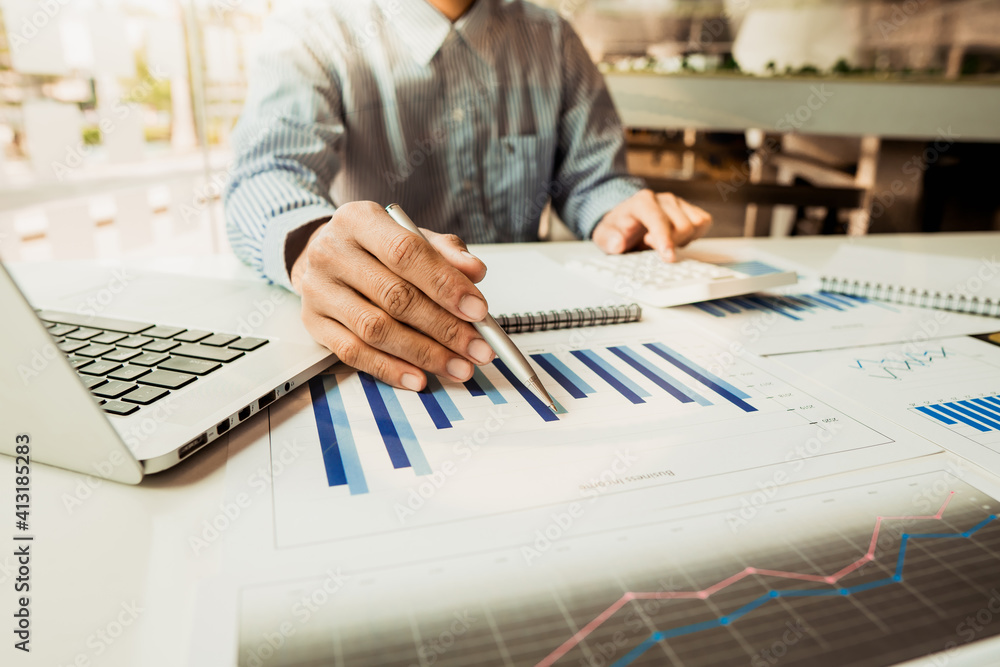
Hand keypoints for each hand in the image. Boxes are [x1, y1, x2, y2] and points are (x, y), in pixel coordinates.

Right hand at [290, 201, 495, 390]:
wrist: (322, 254)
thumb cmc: (374, 247)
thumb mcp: (411, 236)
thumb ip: (445, 251)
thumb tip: (475, 272)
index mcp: (359, 220)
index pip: (406, 253)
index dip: (445, 285)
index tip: (478, 310)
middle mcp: (332, 252)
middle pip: (395, 297)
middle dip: (444, 328)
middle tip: (477, 347)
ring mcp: (319, 290)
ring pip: (376, 330)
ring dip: (424, 354)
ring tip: (458, 366)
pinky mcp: (313, 323)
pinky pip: (353, 353)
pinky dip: (390, 369)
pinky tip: (419, 377)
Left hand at [592, 189, 711, 260]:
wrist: (626, 220)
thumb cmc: (617, 228)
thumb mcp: (603, 235)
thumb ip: (608, 240)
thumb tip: (618, 243)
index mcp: (641, 202)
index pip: (658, 219)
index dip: (665, 239)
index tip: (668, 257)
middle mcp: (663, 199)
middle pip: (682, 225)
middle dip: (671, 243)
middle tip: (650, 246)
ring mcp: (678, 203)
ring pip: (696, 224)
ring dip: (683, 240)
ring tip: (664, 241)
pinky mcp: (689, 209)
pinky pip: (704, 223)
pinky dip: (694, 235)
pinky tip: (677, 239)